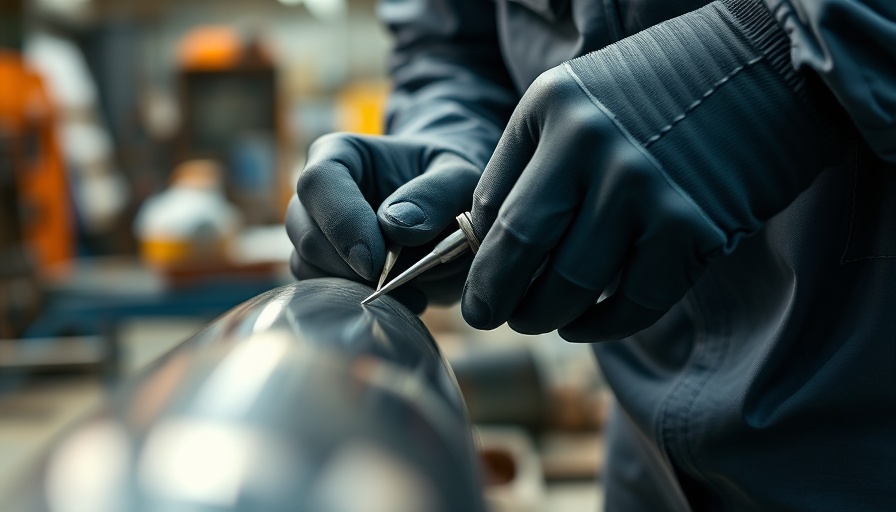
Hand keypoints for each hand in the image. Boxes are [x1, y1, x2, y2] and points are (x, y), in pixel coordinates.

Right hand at [287, 133, 479, 311]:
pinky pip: (324, 290)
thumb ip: (435, 195)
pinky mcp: (322, 265)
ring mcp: (314, 230)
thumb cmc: (448, 183)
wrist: (448, 210)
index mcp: (342, 155)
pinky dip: (361, 300)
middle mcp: (318, 192)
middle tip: (400, 283)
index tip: (375, 262)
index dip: (342, 223)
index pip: (320, 182)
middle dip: (348, 267)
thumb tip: (397, 227)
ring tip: (412, 291)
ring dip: (356, 288)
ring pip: (308, 266)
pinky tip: (406, 298)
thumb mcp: (458, 177)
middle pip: (306, 232)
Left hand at [460, 3, 842, 340]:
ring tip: (540, 320)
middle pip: (519, 249)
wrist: (763, 69)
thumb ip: (532, 163)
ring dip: (546, 317)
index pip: (490, 206)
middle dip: (494, 300)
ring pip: (571, 286)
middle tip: (490, 317)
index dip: (476, 260)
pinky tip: (586, 324)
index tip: (475, 286)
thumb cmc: (660, 92)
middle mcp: (590, 144)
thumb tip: (487, 244)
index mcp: (551, 107)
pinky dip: (603, 326)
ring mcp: (643, 187)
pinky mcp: (691, 229)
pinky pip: (632, 303)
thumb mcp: (578, 102)